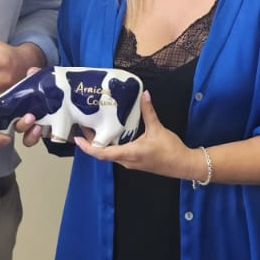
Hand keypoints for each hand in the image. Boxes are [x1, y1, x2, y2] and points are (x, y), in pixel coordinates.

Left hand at [73, 92, 201, 178]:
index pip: (102, 153)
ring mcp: (130, 163)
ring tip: (93, 129)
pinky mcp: (135, 162)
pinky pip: (118, 155)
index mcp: (129, 153)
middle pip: (103, 154)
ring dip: (100, 144)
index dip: (87, 147)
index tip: (76, 139)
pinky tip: (110, 135)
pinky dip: (110, 146)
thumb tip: (145, 95)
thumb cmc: (170, 150)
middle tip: (83, 127)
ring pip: (110, 155)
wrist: (183, 164)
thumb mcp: (158, 129)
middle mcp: (126, 161)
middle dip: (91, 142)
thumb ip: (148, 112)